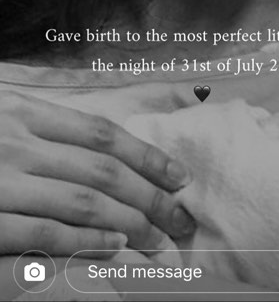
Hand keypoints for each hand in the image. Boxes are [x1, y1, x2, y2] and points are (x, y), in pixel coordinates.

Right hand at [0, 92, 194, 256]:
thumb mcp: (8, 111)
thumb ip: (50, 124)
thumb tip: (106, 142)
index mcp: (26, 111)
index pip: (103, 133)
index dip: (147, 155)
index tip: (179, 177)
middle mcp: (18, 140)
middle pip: (102, 169)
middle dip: (149, 195)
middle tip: (179, 218)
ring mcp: (1, 178)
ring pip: (81, 200)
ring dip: (128, 222)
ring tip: (157, 239)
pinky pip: (42, 231)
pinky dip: (83, 241)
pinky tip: (113, 249)